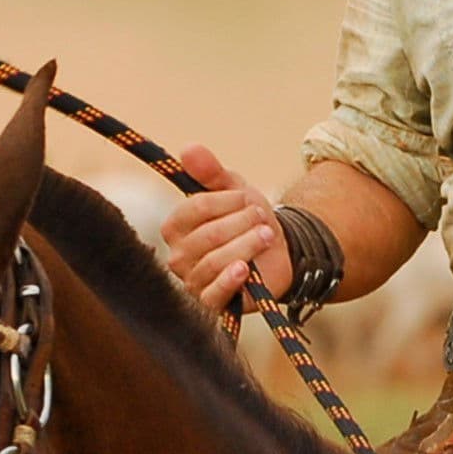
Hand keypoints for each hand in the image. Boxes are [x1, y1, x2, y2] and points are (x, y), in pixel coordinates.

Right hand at [160, 146, 286, 314]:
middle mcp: (177, 256)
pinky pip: (213, 295)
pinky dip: (230, 279)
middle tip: (262, 218)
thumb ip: (210, 171)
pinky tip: (245, 268)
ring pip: (215, 261)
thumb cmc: (246, 219)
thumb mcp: (233, 190)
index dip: (226, 201)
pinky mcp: (211, 304)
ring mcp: (193, 282)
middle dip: (242, 223)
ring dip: (247, 244)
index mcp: (176, 227)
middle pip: (208, 235)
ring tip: (266, 236)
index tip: (248, 198)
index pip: (195, 208)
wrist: (276, 250)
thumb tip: (188, 149)